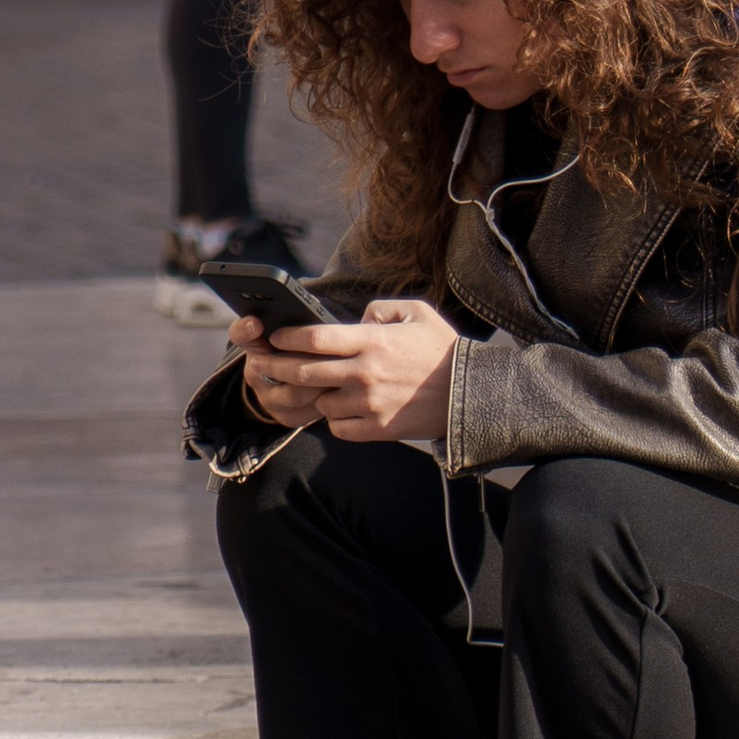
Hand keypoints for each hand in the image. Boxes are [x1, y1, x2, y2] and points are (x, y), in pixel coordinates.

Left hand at [228, 300, 458, 444]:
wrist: (471, 395)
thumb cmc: (443, 350)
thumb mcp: (417, 312)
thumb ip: (380, 309)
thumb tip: (357, 320)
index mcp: (372, 341)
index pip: (315, 338)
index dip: (288, 337)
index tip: (275, 337)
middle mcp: (365, 373)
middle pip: (304, 372)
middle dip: (278, 367)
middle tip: (266, 363)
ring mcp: (369, 404)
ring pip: (320, 402)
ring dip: (316, 395)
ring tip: (321, 388)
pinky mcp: (376, 429)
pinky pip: (338, 427)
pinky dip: (335, 420)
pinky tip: (343, 409)